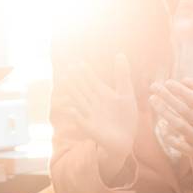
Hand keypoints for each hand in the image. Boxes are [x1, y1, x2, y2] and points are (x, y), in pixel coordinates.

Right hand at [67, 52, 137, 174]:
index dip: (86, 72)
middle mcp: (93, 102)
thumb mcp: (126, 93)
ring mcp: (90, 114)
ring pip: (79, 100)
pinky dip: (76, 116)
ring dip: (72, 92)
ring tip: (65, 81)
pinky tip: (72, 109)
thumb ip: (122, 75)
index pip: (92, 80)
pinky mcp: (89, 127)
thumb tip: (119, 54)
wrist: (125, 138)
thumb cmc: (126, 117)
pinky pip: (81, 120)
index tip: (79, 63)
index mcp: (102, 94)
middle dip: (76, 79)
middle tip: (69, 68)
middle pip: (83, 88)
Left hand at [150, 78, 192, 178]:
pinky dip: (168, 136)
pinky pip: (178, 145)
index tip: (167, 82)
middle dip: (168, 98)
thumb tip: (185, 80)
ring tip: (152, 99)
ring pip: (180, 126)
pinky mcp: (192, 151)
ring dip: (164, 112)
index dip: (181, 91)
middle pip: (185, 111)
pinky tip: (160, 125)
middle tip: (153, 86)